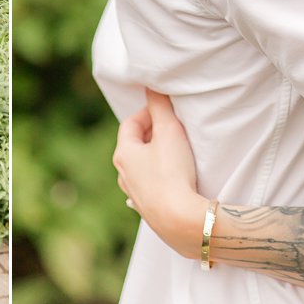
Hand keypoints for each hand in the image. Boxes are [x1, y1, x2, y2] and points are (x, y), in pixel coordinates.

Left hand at [113, 89, 210, 258]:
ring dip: (154, 158)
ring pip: (141, 169)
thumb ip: (160, 105)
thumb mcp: (169, 131)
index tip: (164, 110)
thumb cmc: (172, 172)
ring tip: (175, 154)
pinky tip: (168, 183)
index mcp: (124, 154)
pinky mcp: (149, 212)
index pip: (130, 124)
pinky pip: (150, 188)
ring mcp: (135, 195)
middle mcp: (123, 175)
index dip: (147, 113)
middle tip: (173, 129)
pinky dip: (158, 179)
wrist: (180, 220)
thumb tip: (151, 84)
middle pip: (134, 147)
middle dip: (151, 135)